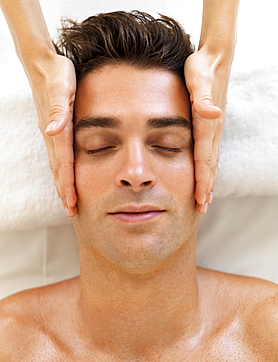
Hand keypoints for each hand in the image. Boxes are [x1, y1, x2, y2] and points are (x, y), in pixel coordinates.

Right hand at [28, 52, 76, 216]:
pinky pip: (57, 156)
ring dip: (62, 184)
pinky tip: (65, 177)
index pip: (63, 163)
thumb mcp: (62, 86)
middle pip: (58, 170)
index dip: (68, 184)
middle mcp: (52, 135)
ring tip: (69, 201)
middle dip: (64, 191)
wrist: (43, 64)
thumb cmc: (57, 73)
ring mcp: (51, 134)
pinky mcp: (53, 130)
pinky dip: (61, 171)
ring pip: (57, 165)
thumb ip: (58, 108)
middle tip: (71, 212)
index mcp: (57, 128)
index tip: (72, 203)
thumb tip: (53, 131)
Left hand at [184, 48, 230, 213]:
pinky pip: (210, 152)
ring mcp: (213, 129)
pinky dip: (208, 168)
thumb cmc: (201, 69)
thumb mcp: (198, 80)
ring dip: (208, 181)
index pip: (204, 160)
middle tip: (202, 209)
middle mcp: (213, 130)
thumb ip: (203, 97)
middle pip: (210, 166)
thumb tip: (212, 113)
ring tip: (204, 198)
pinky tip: (205, 174)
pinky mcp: (211, 125)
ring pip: (211, 162)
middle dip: (206, 188)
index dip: (202, 181)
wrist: (214, 59)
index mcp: (207, 125)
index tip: (200, 200)